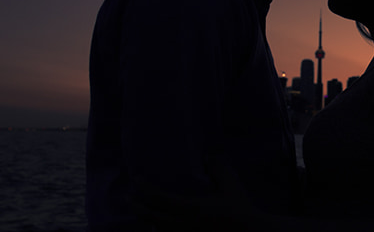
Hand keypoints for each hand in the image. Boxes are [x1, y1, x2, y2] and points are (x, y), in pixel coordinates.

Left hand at [131, 156, 259, 230]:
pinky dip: (160, 230)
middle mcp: (183, 225)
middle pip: (151, 217)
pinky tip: (160, 226)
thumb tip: (209, 155)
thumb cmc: (240, 209)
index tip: (136, 179)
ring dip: (147, 221)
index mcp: (190, 208)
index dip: (144, 188)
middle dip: (137, 207)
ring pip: (158, 230)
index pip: (158, 198)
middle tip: (129, 198)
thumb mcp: (231, 185)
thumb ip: (219, 169)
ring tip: (143, 213)